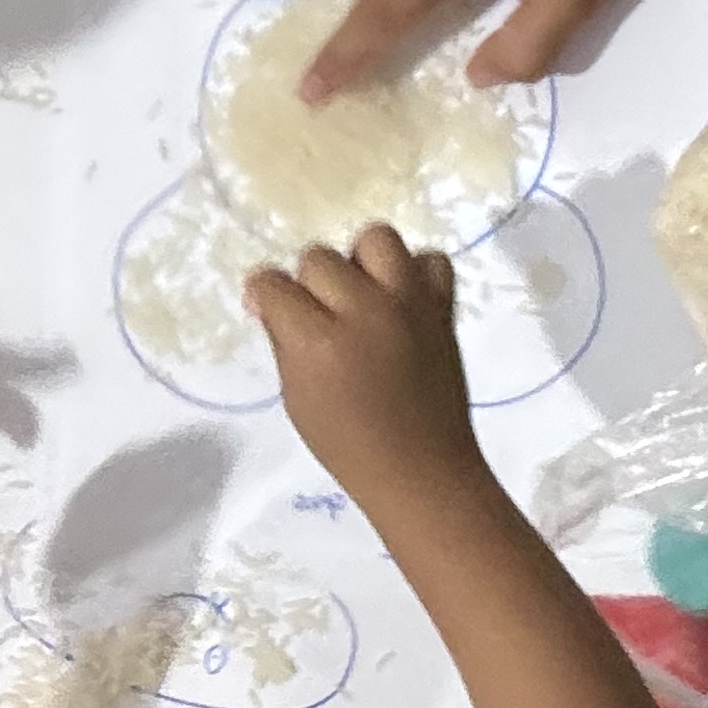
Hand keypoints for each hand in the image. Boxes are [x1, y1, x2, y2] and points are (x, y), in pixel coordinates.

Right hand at [246, 227, 486, 507]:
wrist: (421, 470)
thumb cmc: (348, 445)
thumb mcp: (295, 398)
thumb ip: (283, 340)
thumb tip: (269, 298)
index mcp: (318, 342)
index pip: (272, 283)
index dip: (264, 295)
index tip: (270, 309)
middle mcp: (363, 312)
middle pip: (318, 257)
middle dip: (310, 285)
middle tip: (321, 319)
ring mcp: (408, 305)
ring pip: (375, 238)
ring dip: (361, 263)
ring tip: (363, 296)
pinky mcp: (443, 308)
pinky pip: (430, 259)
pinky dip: (414, 275)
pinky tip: (402, 303)